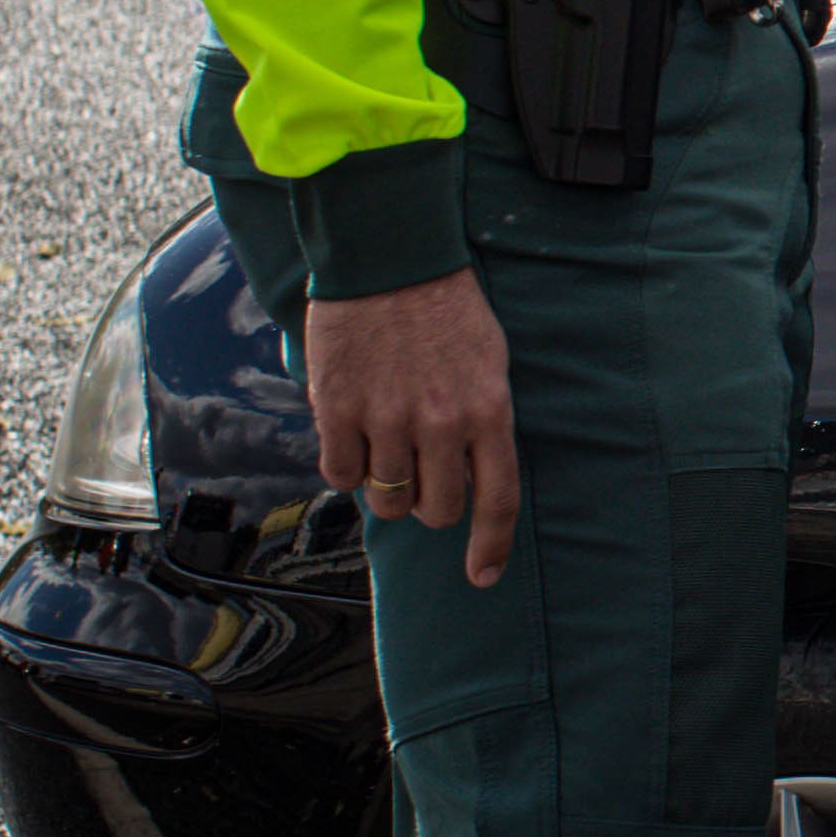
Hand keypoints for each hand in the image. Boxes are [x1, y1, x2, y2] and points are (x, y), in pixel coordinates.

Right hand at [303, 267, 520, 588]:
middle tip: (421, 474)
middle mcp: (441, 422)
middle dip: (430, 505)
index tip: (483, 576)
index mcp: (489, 410)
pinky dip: (346, 468)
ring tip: (385, 443)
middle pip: (435, 511)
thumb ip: (481, 423)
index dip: (490, 546)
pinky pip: (339, 476)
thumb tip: (468, 478)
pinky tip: (353, 436)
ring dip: (386, 486)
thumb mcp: (489, 363)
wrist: (390, 260)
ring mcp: (386, 419)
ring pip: (386, 500)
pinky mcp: (337, 410)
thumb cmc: (446, 310)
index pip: (497, 499)